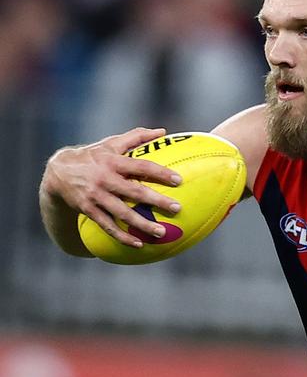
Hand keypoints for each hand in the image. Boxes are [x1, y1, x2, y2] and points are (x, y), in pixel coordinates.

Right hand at [42, 127, 182, 247]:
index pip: (140, 166)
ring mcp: (95, 196)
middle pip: (134, 192)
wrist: (58, 172)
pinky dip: (122, 236)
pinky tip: (138, 244)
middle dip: (156, 201)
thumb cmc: (93, 156)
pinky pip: (107, 226)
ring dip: (142, 224)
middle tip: (177, 208)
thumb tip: (162, 132)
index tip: (179, 180)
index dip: (159, 173)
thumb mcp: (111, 144)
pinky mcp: (88, 210)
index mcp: (112, 162)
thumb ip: (136, 137)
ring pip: (121, 213)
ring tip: (162, 232)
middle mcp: (104, 179)